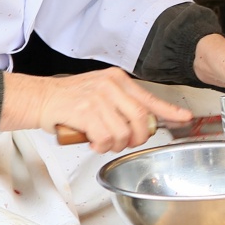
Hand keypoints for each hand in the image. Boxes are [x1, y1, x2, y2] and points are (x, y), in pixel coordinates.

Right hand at [28, 69, 190, 153]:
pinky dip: (101, 146)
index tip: (184, 117)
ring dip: (115, 145)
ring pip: (123, 132)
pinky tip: (93, 142)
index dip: (169, 111)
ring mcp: (98, 97)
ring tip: (103, 142)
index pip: (149, 97)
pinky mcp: (86, 111)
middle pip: (140, 119)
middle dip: (137, 138)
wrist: (39, 98)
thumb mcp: (100, 94)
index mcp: (116, 79)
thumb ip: (121, 105)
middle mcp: (110, 85)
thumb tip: (142, 124)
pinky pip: (106, 138)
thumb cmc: (68, 101)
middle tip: (125, 143)